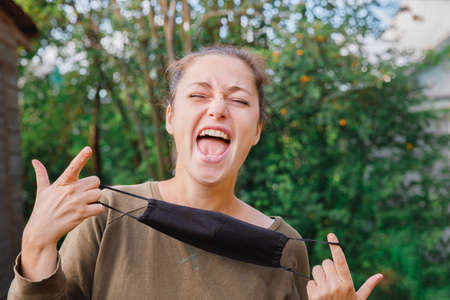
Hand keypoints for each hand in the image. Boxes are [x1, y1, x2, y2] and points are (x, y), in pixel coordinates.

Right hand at [21, 146, 103, 279]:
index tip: (88, 149)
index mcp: (62, 183)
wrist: (41, 231)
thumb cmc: (43, 209)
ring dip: (95, 200)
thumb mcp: (42, 191)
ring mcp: (76, 202)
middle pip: (95, 181)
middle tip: (82, 196)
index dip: (82, 157)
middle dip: (92, 188)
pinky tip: (87, 213)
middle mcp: (70, 190)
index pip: (73, 167)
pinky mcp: (81, 213)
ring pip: (99, 194)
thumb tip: (35, 161)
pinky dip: (97, 210)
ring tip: (83, 206)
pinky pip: (100, 207)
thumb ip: (42, 175)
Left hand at [306, 233, 382, 299]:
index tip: (330, 235)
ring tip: (325, 288)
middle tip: (331, 280)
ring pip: (316, 270)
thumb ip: (369, 286)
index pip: (341, 260)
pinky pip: (310, 282)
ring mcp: (325, 290)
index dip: (335, 246)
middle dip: (327, 269)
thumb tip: (380, 276)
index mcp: (348, 283)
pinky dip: (313, 288)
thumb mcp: (360, 299)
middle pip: (325, 263)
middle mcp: (337, 285)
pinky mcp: (314, 295)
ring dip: (319, 277)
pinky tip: (319, 297)